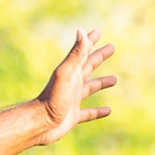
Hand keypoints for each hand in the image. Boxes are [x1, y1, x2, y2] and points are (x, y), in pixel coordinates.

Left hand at [33, 27, 115, 144]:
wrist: (40, 123)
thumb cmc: (52, 98)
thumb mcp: (65, 74)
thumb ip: (75, 54)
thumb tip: (81, 31)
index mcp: (70, 72)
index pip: (82, 52)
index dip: (90, 41)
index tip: (98, 31)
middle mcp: (72, 84)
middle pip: (88, 66)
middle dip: (99, 56)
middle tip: (111, 47)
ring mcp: (72, 100)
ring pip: (90, 88)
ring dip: (101, 83)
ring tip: (114, 79)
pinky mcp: (73, 116)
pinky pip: (89, 113)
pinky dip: (98, 111)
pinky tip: (108, 111)